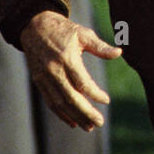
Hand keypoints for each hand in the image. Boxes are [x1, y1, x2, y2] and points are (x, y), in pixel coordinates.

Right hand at [20, 10, 121, 129]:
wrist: (35, 26)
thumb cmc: (64, 30)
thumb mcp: (83, 34)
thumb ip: (100, 47)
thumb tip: (119, 53)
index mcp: (67, 58)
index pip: (82, 83)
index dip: (95, 94)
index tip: (106, 101)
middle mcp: (54, 70)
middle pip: (70, 97)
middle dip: (85, 112)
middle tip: (99, 122)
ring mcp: (44, 77)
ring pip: (60, 103)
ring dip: (74, 116)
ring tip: (89, 126)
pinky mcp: (39, 81)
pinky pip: (50, 101)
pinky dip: (61, 114)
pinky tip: (72, 122)